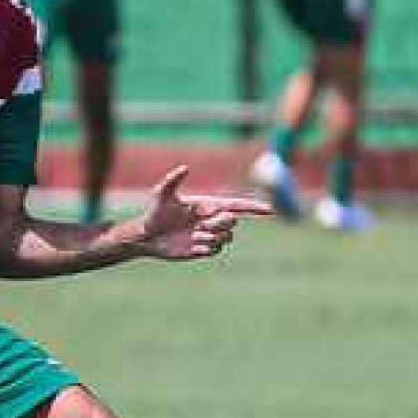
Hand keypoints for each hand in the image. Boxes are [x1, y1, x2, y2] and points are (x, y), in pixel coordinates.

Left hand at [132, 165, 272, 260]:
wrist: (148, 236)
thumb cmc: (155, 212)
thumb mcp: (162, 194)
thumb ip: (173, 180)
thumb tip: (185, 168)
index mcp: (208, 205)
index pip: (237, 205)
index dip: (254, 208)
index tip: (269, 211)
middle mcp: (212, 220)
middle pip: (232, 221)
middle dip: (221, 222)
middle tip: (202, 224)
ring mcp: (209, 235)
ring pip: (226, 238)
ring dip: (213, 236)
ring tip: (195, 235)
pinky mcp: (203, 249)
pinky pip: (216, 250)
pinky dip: (208, 247)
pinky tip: (193, 245)